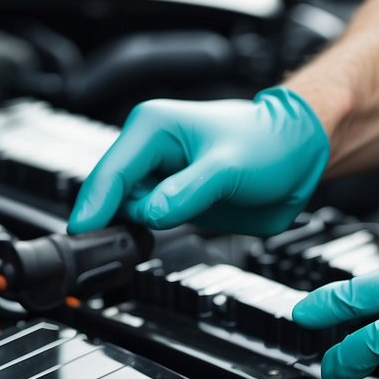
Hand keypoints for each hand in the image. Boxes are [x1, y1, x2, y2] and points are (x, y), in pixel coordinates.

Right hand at [67, 86, 328, 235]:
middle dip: (108, 222)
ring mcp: (159, 178)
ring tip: (140, 243)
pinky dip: (143, 235)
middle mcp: (149, 152)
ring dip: (129, 231)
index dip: (94, 206)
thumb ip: (188, 191)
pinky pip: (144, 222)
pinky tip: (148, 241)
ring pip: (125, 212)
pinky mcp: (170, 199)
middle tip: (112, 250)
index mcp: (152, 128)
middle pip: (109, 195)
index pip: (110, 172)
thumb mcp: (228, 167)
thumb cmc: (269, 144)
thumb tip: (152, 214)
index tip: (81, 235)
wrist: (296, 155)